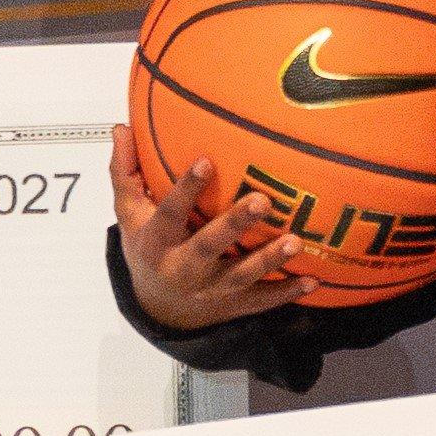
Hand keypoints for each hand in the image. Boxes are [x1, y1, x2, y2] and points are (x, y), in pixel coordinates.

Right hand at [109, 125, 321, 330]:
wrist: (159, 307)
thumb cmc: (147, 247)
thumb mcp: (129, 213)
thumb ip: (125, 171)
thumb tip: (122, 128)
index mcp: (157, 241)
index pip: (170, 212)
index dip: (187, 188)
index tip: (207, 161)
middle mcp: (184, 268)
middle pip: (210, 246)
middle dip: (235, 225)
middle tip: (262, 201)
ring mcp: (212, 289)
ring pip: (242, 275)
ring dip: (269, 260)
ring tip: (295, 241)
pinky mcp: (234, 305)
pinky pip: (263, 300)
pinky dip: (288, 293)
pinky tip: (313, 280)